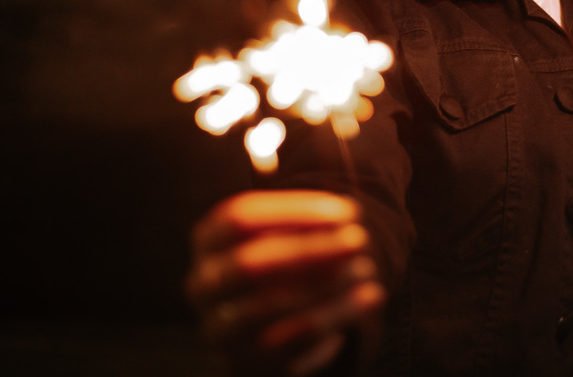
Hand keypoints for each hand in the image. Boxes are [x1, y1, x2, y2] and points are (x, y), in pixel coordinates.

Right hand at [186, 190, 385, 376]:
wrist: (259, 329)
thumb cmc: (279, 263)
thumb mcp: (283, 234)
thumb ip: (302, 219)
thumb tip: (337, 212)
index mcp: (207, 240)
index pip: (241, 217)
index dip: (296, 211)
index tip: (347, 211)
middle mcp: (203, 284)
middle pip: (250, 263)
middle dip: (310, 250)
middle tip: (360, 239)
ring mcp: (218, 327)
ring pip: (270, 307)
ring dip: (326, 286)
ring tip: (367, 268)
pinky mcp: (244, 361)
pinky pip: (291, 340)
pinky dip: (336, 315)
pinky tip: (370, 296)